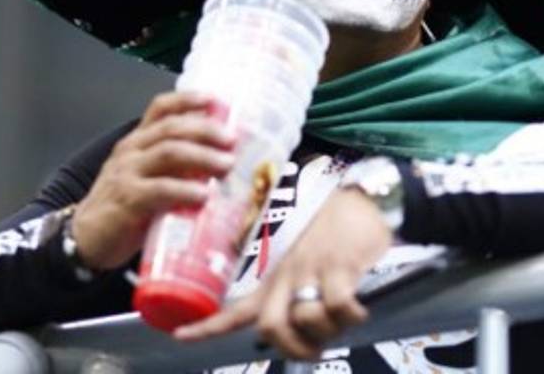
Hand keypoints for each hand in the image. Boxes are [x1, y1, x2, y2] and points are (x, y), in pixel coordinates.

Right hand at [72, 91, 235, 270]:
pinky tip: (203, 195)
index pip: (160, 108)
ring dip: (202, 156)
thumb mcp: (147, 178)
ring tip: (226, 165)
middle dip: (206, 130)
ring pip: (169, 152)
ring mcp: (127, 173)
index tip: (215, 100)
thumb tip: (220, 163)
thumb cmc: (124, 207)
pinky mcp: (127, 199)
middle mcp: (131, 151)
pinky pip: (160, 189)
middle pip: (172, 128)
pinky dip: (185, 190)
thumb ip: (175, 168)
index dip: (187, 100)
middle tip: (232, 141)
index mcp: (138, 142)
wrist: (87, 240)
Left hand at [175, 188, 391, 359]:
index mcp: (275, 276)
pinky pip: (338, 307)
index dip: (208, 326)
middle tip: (312, 348)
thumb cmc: (335, 226)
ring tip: (342, 322)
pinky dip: (350, 316)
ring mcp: (311, 270)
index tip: (181, 335)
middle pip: (269, 327)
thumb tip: (298, 323)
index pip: (235, 308)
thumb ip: (293, 284)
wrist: (361, 195)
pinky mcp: (339, 266)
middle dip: (291, 348)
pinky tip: (359, 310)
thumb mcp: (303, 253)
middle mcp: (287, 274)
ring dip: (327, 330)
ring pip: (304, 320)